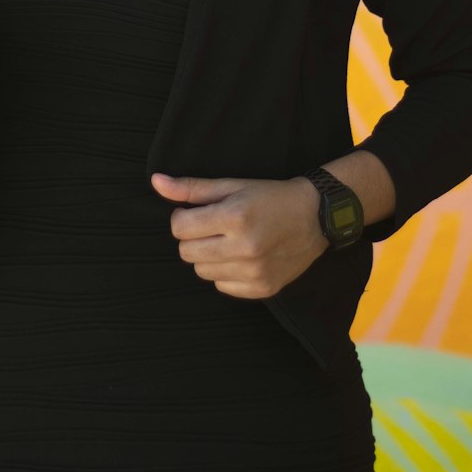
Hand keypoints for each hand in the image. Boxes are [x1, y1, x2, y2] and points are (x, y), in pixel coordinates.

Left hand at [150, 172, 327, 298]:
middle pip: (186, 252)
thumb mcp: (232, 185)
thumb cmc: (270, 196)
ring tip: (228, 241)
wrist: (315, 217)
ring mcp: (254, 272)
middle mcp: (244, 247)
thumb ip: (191, 188)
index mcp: (235, 217)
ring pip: (201, 272)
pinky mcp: (262, 289)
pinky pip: (222, 286)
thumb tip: (156, 182)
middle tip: (213, 226)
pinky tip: (241, 256)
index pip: (179, 228)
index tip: (196, 213)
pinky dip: (225, 272)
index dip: (182, 218)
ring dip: (208, 256)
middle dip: (193, 238)